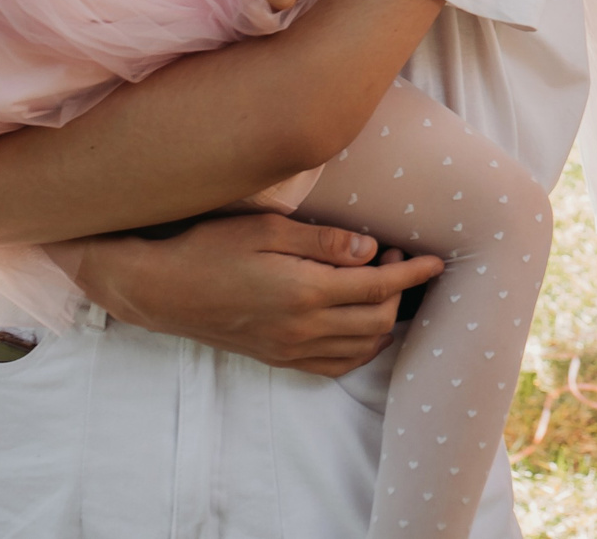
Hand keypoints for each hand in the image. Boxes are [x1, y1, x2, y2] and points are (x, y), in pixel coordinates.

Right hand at [68, 214, 444, 376]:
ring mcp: (289, 349)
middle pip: (376, 319)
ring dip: (384, 319)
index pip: (377, 287)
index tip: (435, 258)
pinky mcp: (277, 358)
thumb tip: (371, 249)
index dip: (412, 273)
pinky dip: (361, 348)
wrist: (160, 289)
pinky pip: (335, 366)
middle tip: (395, 256)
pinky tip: (362, 324)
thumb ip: (323, 241)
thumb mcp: (267, 229)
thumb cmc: (209, 246)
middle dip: (400, 291)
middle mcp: (301, 329)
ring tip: (382, 285)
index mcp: (303, 293)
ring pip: (361, 347)